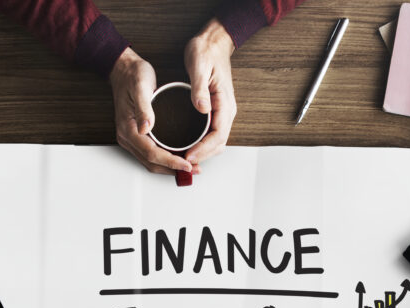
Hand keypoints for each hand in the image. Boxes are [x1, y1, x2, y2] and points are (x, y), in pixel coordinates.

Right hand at [109, 47, 193, 175]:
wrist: (123, 70)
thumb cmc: (133, 76)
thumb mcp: (140, 87)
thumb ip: (144, 108)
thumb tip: (146, 128)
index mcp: (128, 129)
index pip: (151, 153)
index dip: (171, 161)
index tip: (187, 164)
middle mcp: (127, 137)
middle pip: (151, 162)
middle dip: (173, 169)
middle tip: (194, 169)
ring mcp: (131, 138)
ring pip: (151, 161)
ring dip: (170, 167)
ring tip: (190, 167)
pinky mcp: (136, 135)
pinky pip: (150, 154)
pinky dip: (165, 159)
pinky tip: (178, 157)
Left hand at [183, 18, 236, 165]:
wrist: (213, 42)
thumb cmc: (206, 51)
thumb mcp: (199, 66)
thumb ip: (199, 88)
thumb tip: (202, 108)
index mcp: (225, 103)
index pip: (218, 135)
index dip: (204, 149)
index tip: (189, 156)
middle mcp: (226, 110)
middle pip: (218, 144)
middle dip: (202, 156)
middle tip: (183, 163)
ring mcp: (222, 112)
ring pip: (216, 141)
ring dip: (202, 153)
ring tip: (184, 159)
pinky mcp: (215, 111)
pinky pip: (211, 134)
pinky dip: (202, 144)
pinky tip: (188, 146)